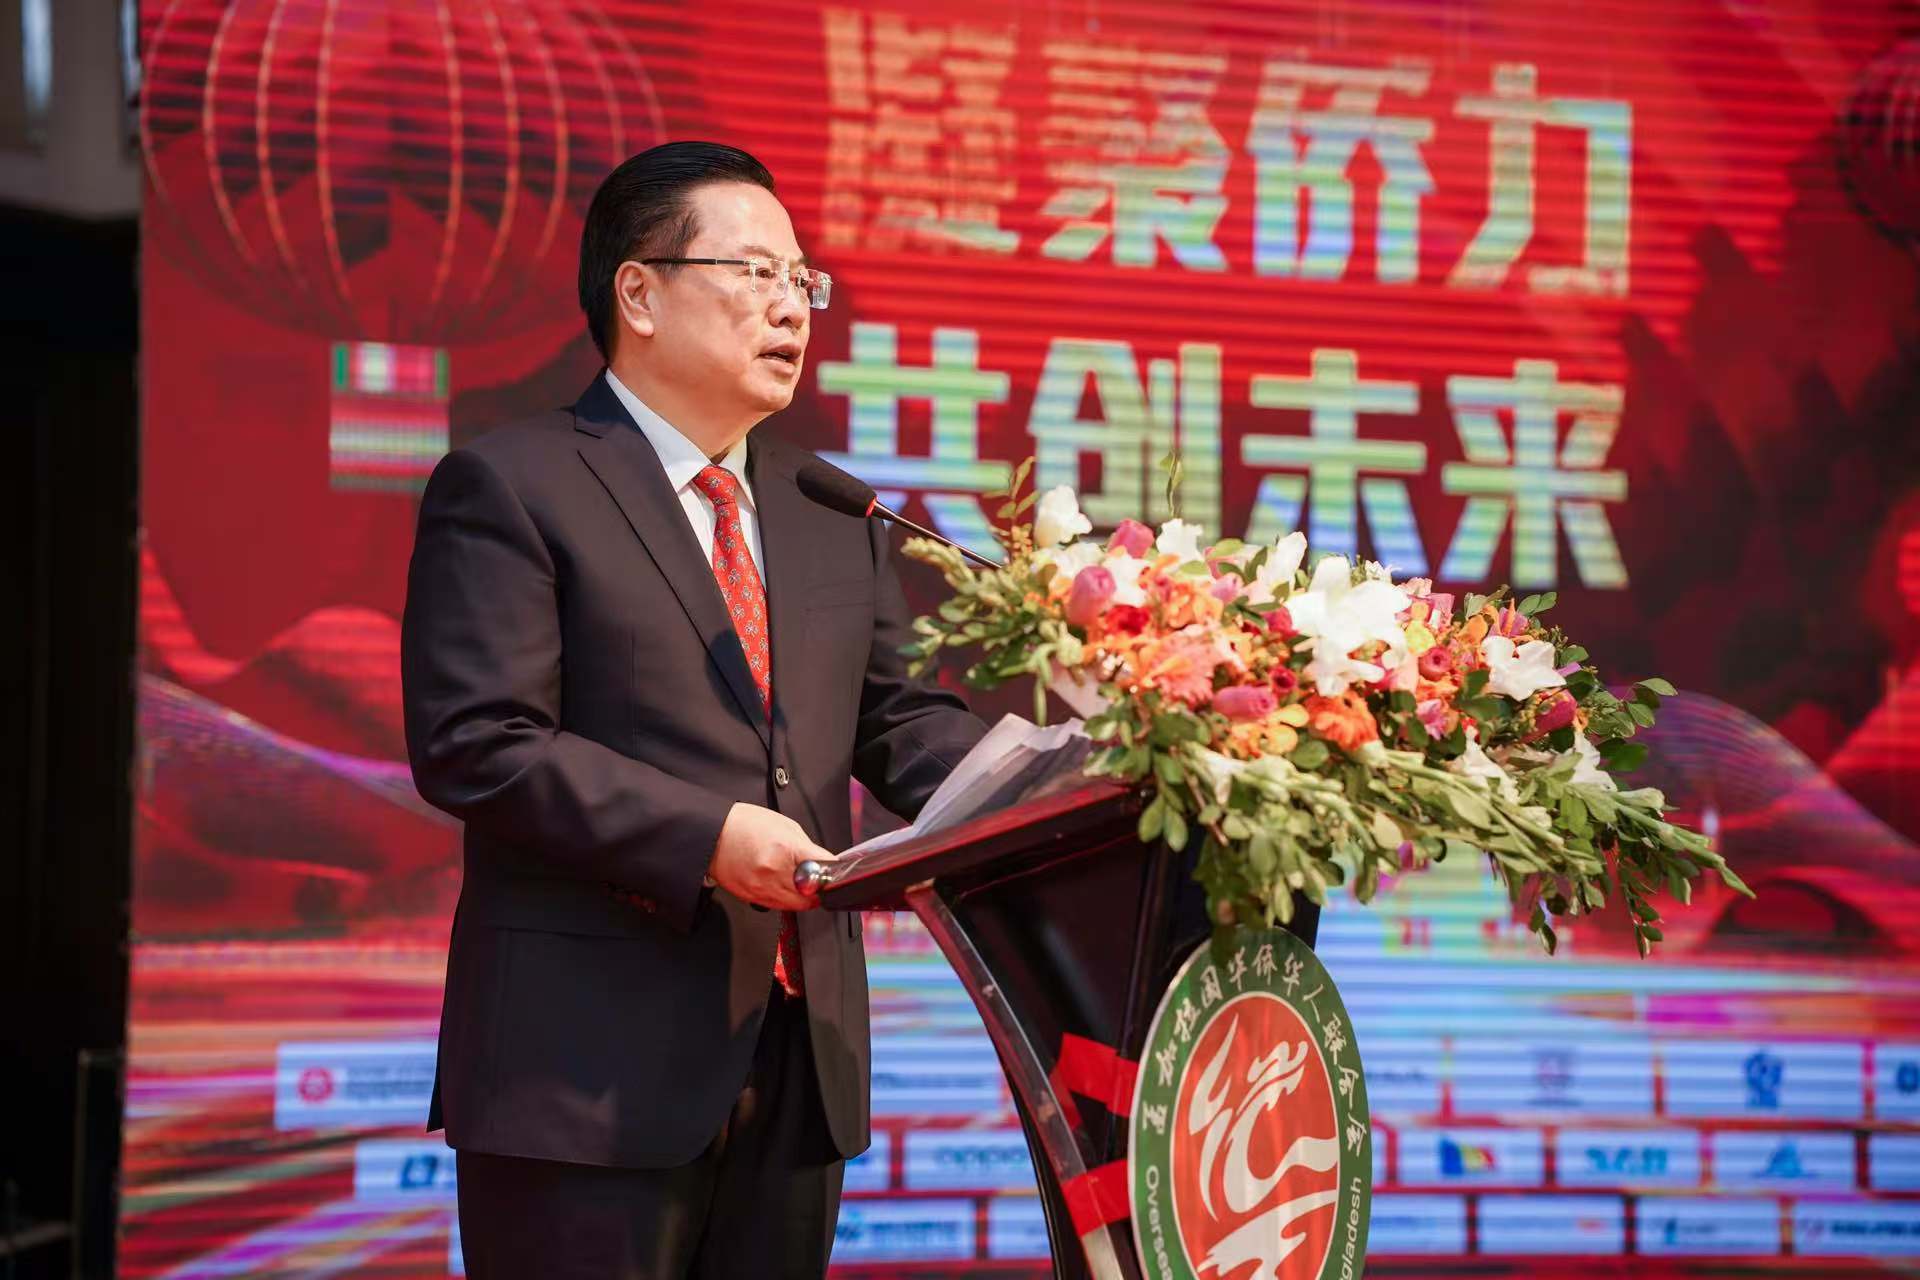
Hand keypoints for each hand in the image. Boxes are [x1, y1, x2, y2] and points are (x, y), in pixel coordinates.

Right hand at [708, 803, 834, 911]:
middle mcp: (775, 872)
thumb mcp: (785, 826)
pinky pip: (779, 907)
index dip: (833, 871)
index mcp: (786, 849)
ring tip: (800, 883)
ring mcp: (763, 888)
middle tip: (818, 880)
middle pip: (812, 895)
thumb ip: (806, 846)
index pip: (823, 869)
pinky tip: (783, 886)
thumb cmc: (744, 825)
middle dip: (819, 888)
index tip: (834, 871)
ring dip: (804, 897)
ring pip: (797, 905)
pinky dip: (786, 900)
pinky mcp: (753, 898)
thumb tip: (821, 861)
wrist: (712, 836)